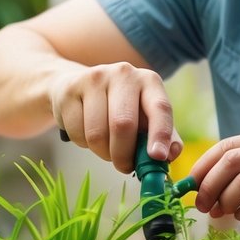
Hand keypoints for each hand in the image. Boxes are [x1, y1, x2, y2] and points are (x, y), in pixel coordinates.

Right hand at [50, 62, 181, 173]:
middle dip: (123, 154)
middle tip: (124, 166)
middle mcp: (124, 73)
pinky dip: (83, 144)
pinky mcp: (70, 90)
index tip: (157, 157)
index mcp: (149, 81)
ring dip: (102, 153)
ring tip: (106, 148)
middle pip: (123, 124)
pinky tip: (87, 133)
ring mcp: (94, 78)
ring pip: (97, 133)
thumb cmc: (120, 108)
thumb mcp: (145, 117)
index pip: (160, 108)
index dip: (160, 134)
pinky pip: (77, 132)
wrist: (78, 87)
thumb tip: (170, 154)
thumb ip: (164, 136)